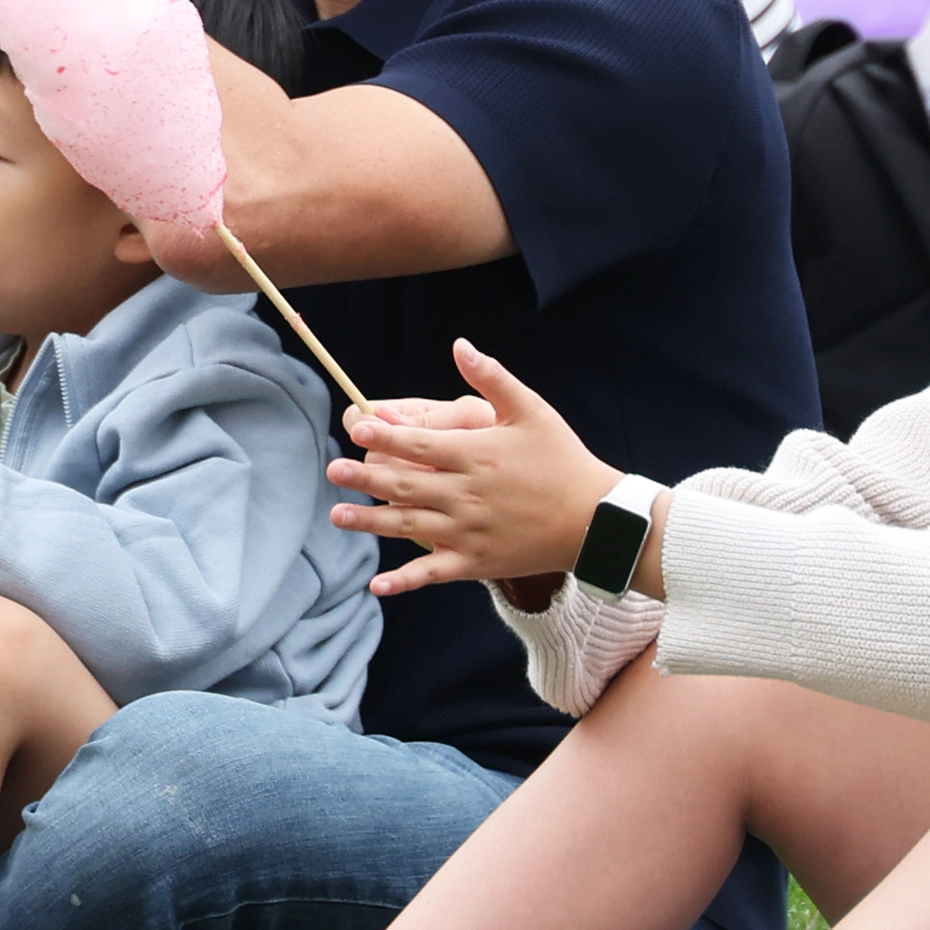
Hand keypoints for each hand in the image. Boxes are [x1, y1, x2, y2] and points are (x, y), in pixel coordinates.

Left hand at [326, 340, 617, 596]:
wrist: (596, 520)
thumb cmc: (562, 459)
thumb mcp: (531, 411)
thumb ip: (491, 378)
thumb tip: (459, 344)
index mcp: (477, 455)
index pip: (421, 444)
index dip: (386, 435)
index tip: (357, 428)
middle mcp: (467, 495)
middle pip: (406, 484)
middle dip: (366, 477)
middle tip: (333, 470)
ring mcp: (470, 532)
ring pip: (410, 527)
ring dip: (372, 522)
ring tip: (338, 516)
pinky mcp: (476, 563)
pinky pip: (433, 573)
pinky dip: (404, 581)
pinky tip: (376, 584)